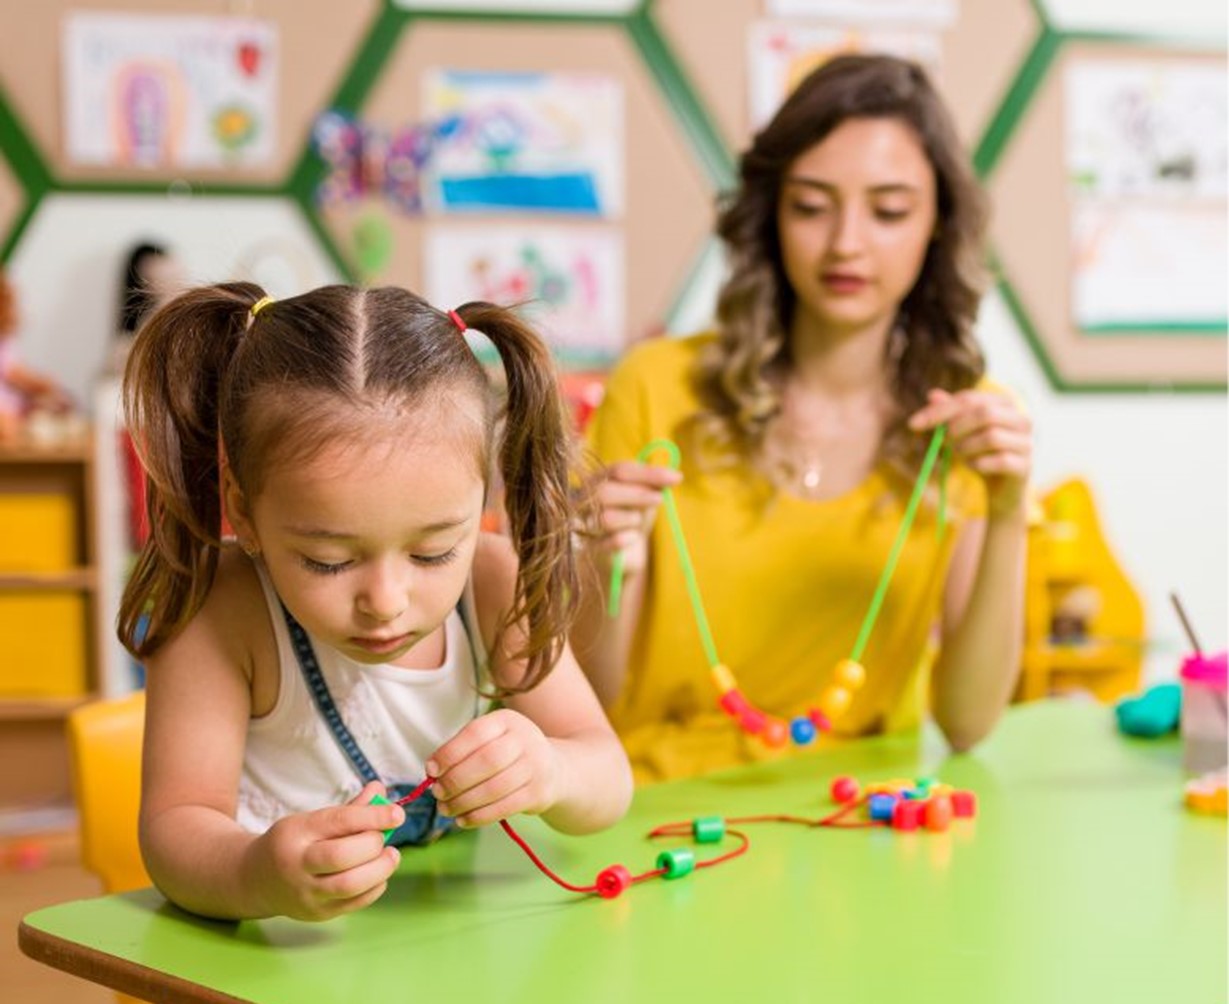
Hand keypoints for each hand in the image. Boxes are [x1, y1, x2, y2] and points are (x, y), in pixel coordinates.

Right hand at [250, 781, 403, 920]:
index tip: (398, 814)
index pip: (338, 822)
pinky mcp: (318, 914)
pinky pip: (354, 904)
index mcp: (298, 832)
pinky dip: (375, 888)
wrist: (256, 880)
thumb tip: (380, 790)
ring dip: (380, 869)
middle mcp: (298, 864)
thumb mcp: (312, 820)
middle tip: (383, 838)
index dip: (373, 816)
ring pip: (349, 885)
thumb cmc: (293, 843)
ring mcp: (307, 893)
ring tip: (391, 856)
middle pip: (341, 856)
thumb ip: (349, 809)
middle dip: (372, 845)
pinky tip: (379, 875)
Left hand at [426, 709, 564, 827]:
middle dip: (456, 780)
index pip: (475, 733)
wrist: (553, 769)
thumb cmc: (508, 754)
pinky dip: (479, 816)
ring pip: (494, 787)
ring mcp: (535, 766)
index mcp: (507, 720)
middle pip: (486, 760)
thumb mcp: (491, 739)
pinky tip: (463, 819)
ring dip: (464, 802)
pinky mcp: (538, 793)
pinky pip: (504, 807)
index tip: (431, 770)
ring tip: (446, 809)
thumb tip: (432, 772)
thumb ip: (463, 750)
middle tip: (437, 793)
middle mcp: (525, 739)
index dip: (450, 752)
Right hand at [582, 460, 681, 575]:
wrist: (623, 553)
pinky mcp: (588, 548)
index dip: (648, 473)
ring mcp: (582, 524)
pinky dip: (625, 539)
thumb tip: (673, 477)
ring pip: (606, 518)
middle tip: (660, 499)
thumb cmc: (632, 517)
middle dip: (637, 495)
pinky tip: (632, 538)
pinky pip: (609, 543)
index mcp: (598, 479)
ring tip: (637, 522)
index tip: (676, 478)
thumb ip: (653, 486)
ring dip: (631, 519)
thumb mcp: (645, 498)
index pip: (620, 470)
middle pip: (605, 492)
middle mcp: (583, 498)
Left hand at [908, 388, 1031, 518]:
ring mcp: (1026, 442)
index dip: (939, 410)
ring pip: (991, 436)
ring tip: (960, 455)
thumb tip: (932, 394)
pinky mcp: (1025, 465)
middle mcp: (1021, 419)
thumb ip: (950, 413)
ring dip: (966, 448)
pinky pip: (999, 460)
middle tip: (942, 442)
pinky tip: (974, 467)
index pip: (969, 399)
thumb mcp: (961, 433)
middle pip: (985, 413)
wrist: (1001, 489)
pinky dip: (978, 464)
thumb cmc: (981, 454)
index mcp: (1005, 404)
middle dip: (955, 428)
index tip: (912, 424)